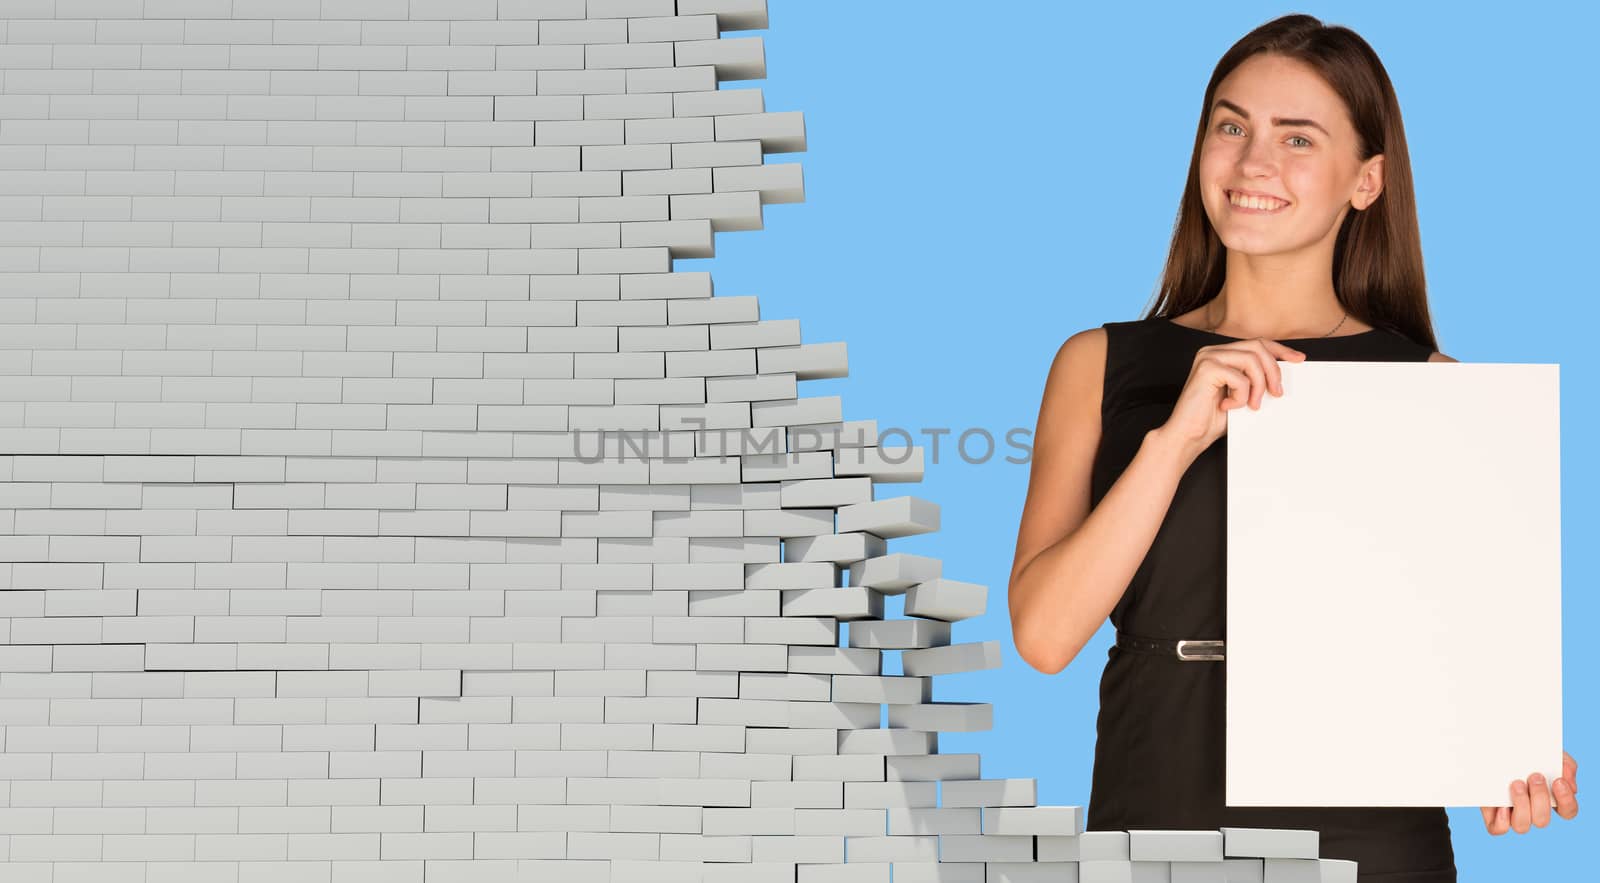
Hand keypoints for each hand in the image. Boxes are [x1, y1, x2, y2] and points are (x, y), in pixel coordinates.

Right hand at [1156, 336, 1305, 460]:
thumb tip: (1282, 376)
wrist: (1189, 435)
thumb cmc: (1212, 419)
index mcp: (1221, 354)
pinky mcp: (1206, 368)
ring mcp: (1208, 357)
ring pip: (1252, 360)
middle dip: (1273, 370)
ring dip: (1258, 385)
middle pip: (1258, 347)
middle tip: (1276, 393)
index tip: (1299, 359)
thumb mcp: (1242, 395)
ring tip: (1251, 405)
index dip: (1280, 350)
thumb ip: (1255, 380)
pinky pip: (1240, 378)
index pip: (1257, 343)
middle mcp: (1212, 351)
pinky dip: (1241, 396)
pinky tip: (1228, 406)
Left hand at [1480, 750, 1578, 833]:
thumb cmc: (1525, 752)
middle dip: (1540, 798)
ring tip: (1516, 783)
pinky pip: (1498, 829)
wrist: (1491, 747)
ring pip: (1522, 826)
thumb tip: (1568, 781)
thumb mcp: (1547, 752)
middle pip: (1543, 820)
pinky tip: (1502, 805)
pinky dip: (1501, 821)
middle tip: (1534, 776)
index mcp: (1550, 799)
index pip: (1568, 811)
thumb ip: (1564, 763)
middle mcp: (1532, 811)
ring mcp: (1512, 814)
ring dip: (1522, 805)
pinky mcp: (1492, 814)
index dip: (1566, 801)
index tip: (1559, 781)